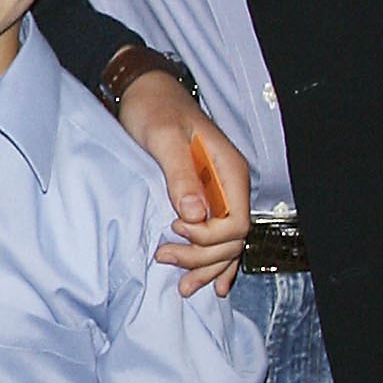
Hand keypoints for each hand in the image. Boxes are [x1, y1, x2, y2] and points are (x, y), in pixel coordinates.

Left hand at [113, 71, 250, 295]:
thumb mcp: (164, 138)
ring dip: (207, 267)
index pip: (236, 223)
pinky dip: (213, 261)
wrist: (146, 93)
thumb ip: (181, 175)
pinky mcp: (203, 198)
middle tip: (164, 258)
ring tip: (183, 288)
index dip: (209, 237)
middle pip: (232, 239)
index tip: (175, 229)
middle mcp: (230, 185)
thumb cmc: (155, 109)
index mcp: (229, 170)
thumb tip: (195, 214)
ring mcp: (219, 194)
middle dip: (202, 257)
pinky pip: (217, 237)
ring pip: (226, 244)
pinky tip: (210, 283)